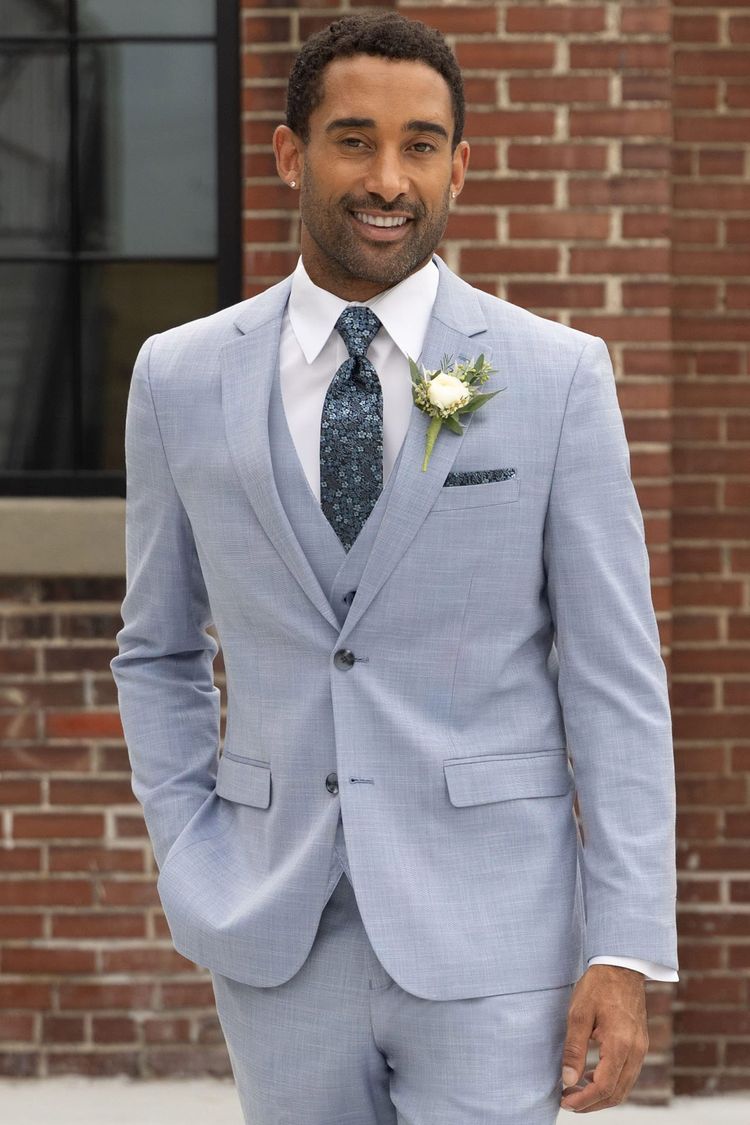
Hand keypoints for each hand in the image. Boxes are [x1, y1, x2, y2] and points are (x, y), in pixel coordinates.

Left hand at [559, 964, 647, 1112]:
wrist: (621, 966)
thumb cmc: (598, 986)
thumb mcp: (579, 1013)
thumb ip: (574, 1049)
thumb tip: (567, 1080)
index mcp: (620, 1043)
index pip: (604, 1086)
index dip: (584, 1100)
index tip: (564, 1101)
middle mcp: (636, 1051)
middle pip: (616, 1093)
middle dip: (591, 1104)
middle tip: (567, 1101)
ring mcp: (640, 1049)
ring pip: (623, 1087)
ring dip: (600, 1096)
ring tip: (575, 1091)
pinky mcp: (640, 1045)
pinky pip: (627, 1075)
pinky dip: (610, 1083)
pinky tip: (591, 1077)